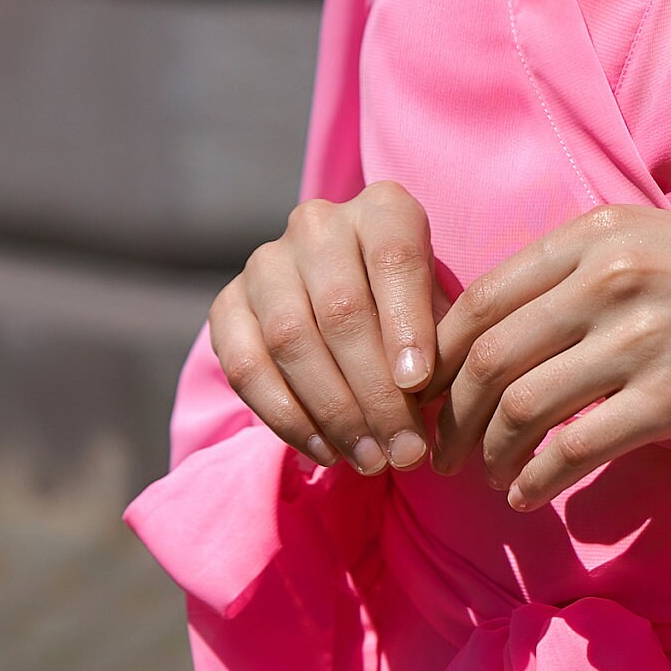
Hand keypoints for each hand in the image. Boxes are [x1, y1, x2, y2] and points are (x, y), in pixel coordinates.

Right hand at [209, 182, 442, 473]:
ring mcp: (266, 262)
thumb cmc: (414, 312)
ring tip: (371, 461)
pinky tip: (325, 451)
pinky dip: (285, 417)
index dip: (406, 324)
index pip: (393, 258)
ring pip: (292, 340)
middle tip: (404, 451)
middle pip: (341, 309)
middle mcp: (319, 224)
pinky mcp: (227, 303)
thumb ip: (441, 343)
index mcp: (382, 208)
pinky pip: (246, 365)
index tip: (419, 385)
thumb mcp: (442, 313)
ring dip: (334, 413)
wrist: (350, 305)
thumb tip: (426, 398)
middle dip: (375, 392)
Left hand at [426, 206, 670, 509]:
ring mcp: (639, 340)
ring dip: (490, 450)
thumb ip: (572, 272)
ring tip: (486, 474)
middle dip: (449, 414)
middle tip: (439, 450)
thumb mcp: (644, 242)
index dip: (437, 357)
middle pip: (489, 357)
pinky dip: (537, 478)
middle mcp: (607, 282)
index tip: (425, 395)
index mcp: (593, 238)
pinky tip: (528, 494)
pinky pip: (577, 447)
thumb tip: (495, 328)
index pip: (481, 301)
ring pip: (523, 405)